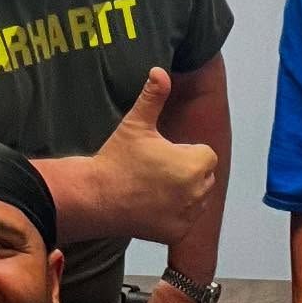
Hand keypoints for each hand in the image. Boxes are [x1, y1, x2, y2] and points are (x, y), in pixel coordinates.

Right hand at [95, 68, 216, 242]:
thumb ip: (154, 96)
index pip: (206, 154)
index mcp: (193, 164)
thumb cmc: (116, 159)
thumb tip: (160, 70)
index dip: (185, 152)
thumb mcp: (136, 125)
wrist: (95, 197)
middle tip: (155, 170)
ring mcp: (187, 215)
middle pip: (204, 176)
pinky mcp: (177, 233)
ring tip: (153, 188)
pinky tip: (151, 206)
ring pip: (197, 199)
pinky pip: (186, 220)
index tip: (163, 154)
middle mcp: (197, 192)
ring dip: (184, 193)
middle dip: (187, 172)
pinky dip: (174, 215)